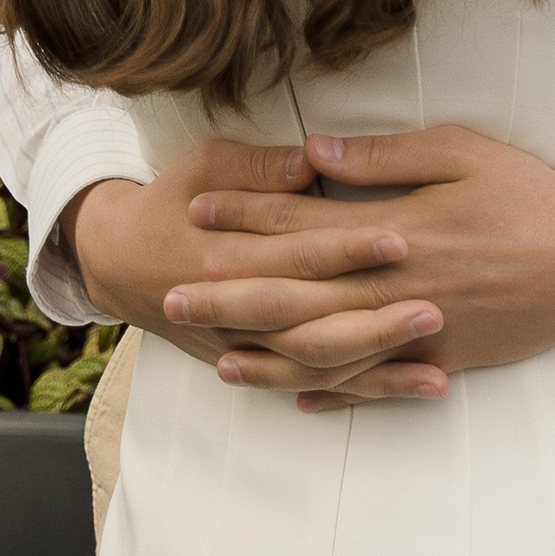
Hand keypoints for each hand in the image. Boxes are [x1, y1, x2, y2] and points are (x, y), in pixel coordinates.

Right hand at [67, 144, 449, 401]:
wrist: (117, 260)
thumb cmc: (171, 199)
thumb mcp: (208, 163)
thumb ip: (262, 167)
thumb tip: (313, 162)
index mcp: (225, 253)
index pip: (297, 253)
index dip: (347, 247)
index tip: (401, 238)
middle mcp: (234, 309)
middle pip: (313, 322)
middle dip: (375, 319)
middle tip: (436, 308)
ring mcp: (243, 346)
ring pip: (316, 367)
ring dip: (377, 372)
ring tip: (437, 373)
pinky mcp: (252, 365)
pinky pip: (308, 385)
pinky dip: (355, 394)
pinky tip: (403, 392)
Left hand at [172, 125, 554, 409]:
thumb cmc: (526, 192)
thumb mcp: (456, 151)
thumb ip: (380, 159)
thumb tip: (312, 153)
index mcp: (394, 230)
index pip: (303, 223)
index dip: (247, 214)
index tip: (197, 208)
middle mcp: (394, 288)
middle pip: (296, 297)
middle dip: (230, 294)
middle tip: (171, 294)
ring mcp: (416, 332)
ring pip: (326, 353)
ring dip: (268, 356)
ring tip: (216, 358)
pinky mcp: (440, 359)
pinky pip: (375, 385)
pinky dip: (333, 394)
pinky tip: (297, 399)